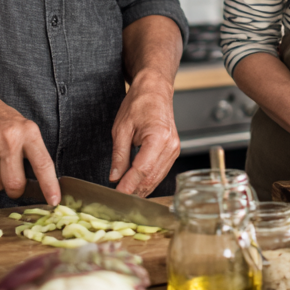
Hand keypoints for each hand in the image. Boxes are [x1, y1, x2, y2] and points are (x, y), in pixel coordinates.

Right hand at [0, 89, 59, 203]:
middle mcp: (9, 140)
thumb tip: (40, 181)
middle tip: (14, 184)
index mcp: (28, 132)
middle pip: (15, 184)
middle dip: (15, 191)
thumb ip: (31, 151)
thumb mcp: (23, 127)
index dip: (49, 186)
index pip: (43, 164)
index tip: (53, 200)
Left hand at [109, 71, 179, 196]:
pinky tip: (136, 184)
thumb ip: (119, 155)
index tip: (116, 195)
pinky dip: (148, 180)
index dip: (128, 186)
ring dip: (141, 188)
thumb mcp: (121, 128)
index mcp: (158, 138)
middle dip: (134, 191)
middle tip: (116, 199)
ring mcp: (175, 150)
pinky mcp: (174, 151)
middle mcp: (171, 146)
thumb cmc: (139, 103)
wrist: (155, 90)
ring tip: (124, 194)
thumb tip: (115, 177)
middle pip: (151, 178)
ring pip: (157, 178)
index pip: (142, 170)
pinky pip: (160, 171)